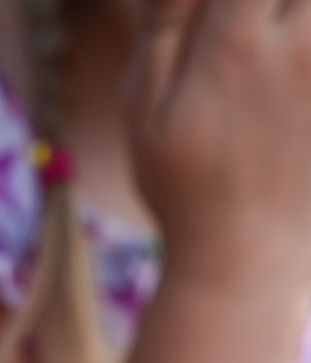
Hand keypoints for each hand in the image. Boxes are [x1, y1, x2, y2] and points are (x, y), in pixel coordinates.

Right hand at [125, 0, 310, 282]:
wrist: (245, 261)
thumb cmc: (182, 187)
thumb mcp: (144, 111)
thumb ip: (163, 25)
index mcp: (233, 49)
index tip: (228, 12)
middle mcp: (298, 53)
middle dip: (279, 7)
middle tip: (261, 27)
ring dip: (299, 24)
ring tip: (284, 47)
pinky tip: (299, 78)